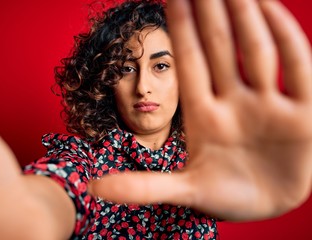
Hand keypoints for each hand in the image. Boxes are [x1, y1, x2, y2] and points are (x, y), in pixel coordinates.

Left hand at [89, 0, 311, 220]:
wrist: (266, 208)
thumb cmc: (223, 196)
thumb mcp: (184, 190)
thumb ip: (142, 187)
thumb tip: (92, 188)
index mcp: (203, 117)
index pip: (189, 62)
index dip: (180, 28)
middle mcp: (234, 103)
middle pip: (220, 48)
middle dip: (210, 11)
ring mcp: (269, 106)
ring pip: (257, 50)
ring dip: (246, 15)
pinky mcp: (303, 116)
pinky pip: (297, 68)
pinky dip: (286, 38)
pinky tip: (270, 7)